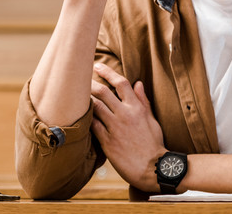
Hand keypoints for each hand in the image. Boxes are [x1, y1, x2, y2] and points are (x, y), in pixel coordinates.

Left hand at [90, 63, 166, 192]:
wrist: (152, 166)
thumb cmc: (154, 143)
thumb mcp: (152, 119)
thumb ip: (143, 101)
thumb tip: (138, 83)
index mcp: (137, 108)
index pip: (121, 83)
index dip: (108, 72)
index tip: (97, 66)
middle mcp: (125, 115)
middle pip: (102, 92)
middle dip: (90, 83)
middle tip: (81, 78)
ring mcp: (115, 128)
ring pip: (94, 107)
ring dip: (85, 99)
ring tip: (77, 95)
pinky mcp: (107, 141)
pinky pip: (92, 125)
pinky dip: (86, 118)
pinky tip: (80, 115)